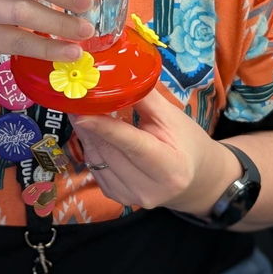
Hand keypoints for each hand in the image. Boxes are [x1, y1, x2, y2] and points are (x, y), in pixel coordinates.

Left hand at [71, 88, 240, 214]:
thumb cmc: (186, 141)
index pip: (132, 145)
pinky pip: (95, 167)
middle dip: (89, 124)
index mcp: (170, 169)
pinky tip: (94, 132)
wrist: (195, 178)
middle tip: (76, 99)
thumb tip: (116, 75)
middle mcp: (149, 190)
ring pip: (97, 160)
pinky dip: (92, 147)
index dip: (104, 128)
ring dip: (87, 134)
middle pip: (109, 151)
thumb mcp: (171, 116)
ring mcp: (131, 198)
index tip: (81, 112)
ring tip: (82, 110)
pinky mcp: (117, 198)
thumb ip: (143, 97)